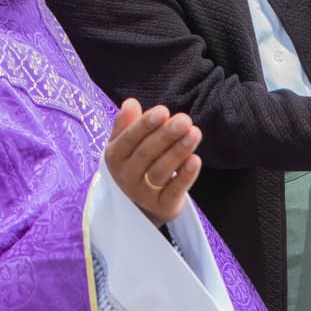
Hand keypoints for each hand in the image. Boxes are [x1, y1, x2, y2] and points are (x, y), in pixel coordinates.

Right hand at [106, 99, 200, 226]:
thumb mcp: (125, 146)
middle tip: (185, 119)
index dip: (145, 125)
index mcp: (115, 157)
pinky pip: (174, 191)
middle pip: (146, 154)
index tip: (163, 111)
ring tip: (195, 133)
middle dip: (166, 135)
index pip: (128, 139)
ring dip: (178, 151)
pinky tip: (196, 160)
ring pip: (161, 171)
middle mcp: (126, 177)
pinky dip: (185, 176)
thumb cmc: (136, 166)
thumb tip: (130, 103)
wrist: (140, 208)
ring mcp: (144, 194)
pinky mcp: (162, 207)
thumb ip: (127, 125)